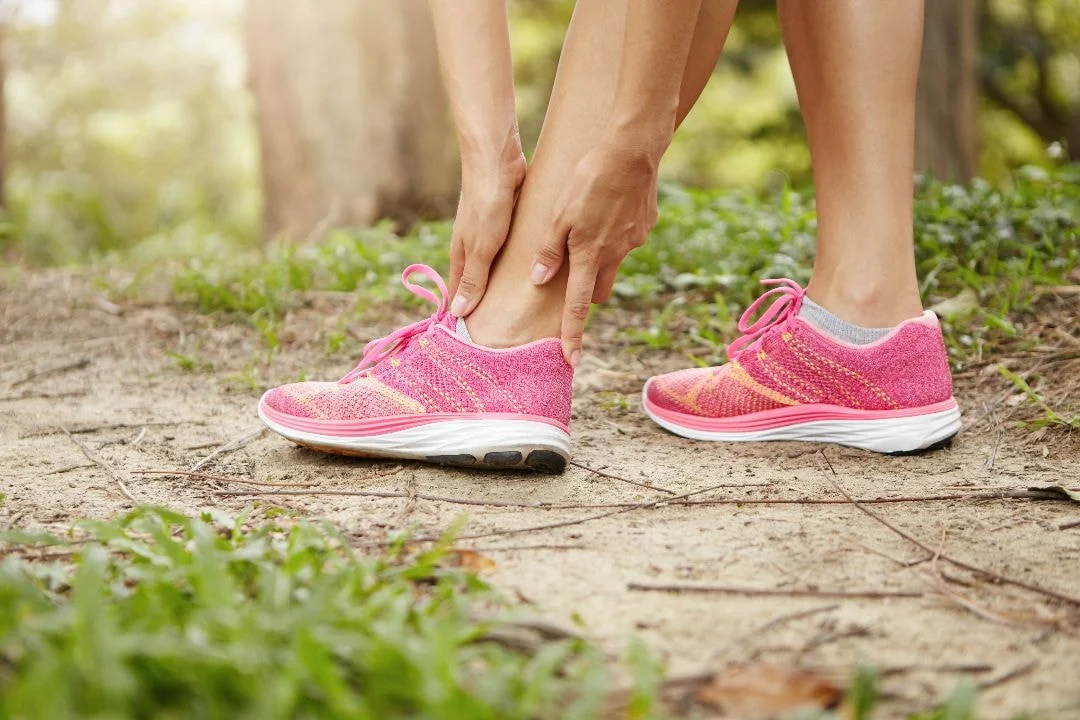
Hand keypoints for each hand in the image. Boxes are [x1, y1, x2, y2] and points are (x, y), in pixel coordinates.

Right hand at [448, 150, 526, 317]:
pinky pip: (511, 252)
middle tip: (506, 332)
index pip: (460, 296)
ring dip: (506, 286)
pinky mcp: (506, 223)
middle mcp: (473, 248)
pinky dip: (518, 266)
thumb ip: (473, 279)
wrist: (497, 159)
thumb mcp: (482, 246)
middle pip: (479, 285)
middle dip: (489, 306)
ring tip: (523, 310)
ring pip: (496, 269)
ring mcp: (489, 235)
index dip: (467, 317)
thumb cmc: (487, 202)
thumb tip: (460, 313)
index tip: (478, 342)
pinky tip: (533, 273)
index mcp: (462, 256)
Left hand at [531, 138, 659, 364]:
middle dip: (588, 290)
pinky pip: (626, 236)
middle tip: (574, 272)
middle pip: (599, 288)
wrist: (631, 151)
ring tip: (591, 222)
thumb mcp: (558, 214)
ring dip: (601, 255)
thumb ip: (549, 249)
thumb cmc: (588, 180)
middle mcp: (615, 255)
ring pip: (613, 260)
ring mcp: (633, 240)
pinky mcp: (645, 224)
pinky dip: (616, 230)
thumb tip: (540, 279)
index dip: (573, 335)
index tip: (572, 361)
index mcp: (589, 256)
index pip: (578, 306)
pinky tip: (610, 204)